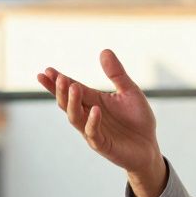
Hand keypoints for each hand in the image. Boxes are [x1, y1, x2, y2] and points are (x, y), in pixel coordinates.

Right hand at [36, 49, 167, 196]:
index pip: (71, 89)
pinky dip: (92, 121)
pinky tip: (95, 109)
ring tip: (73, 86)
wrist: (149, 146)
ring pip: (75, 117)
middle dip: (60, 90)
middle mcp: (88, 115)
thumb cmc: (138, 119)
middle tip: (56, 77)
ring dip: (72, 102)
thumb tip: (104, 51)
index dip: (57, 81)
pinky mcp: (103, 145)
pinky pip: (93, 133)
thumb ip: (117, 73)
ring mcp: (93, 130)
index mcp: (92, 100)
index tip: (46, 70)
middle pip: (67, 102)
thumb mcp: (130, 91)